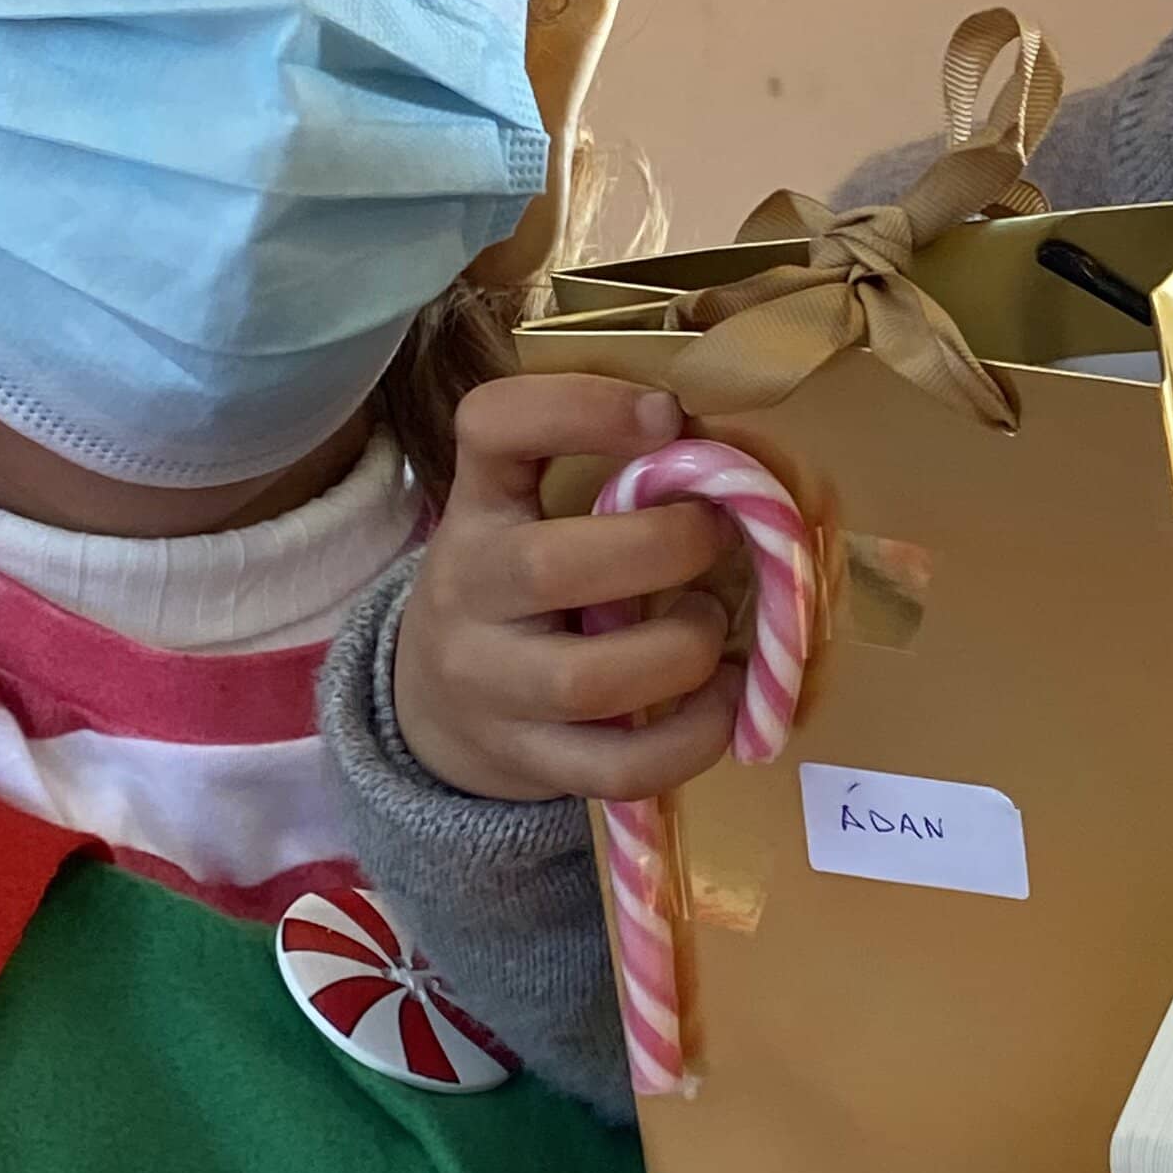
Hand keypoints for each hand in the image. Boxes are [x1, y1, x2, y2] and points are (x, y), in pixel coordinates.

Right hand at [392, 373, 743, 802]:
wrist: (436, 713)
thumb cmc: (520, 594)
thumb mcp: (528, 518)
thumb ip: (606, 479)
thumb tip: (737, 461)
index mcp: (475, 510)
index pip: (490, 429)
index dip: (579, 407)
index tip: (664, 415)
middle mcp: (467, 594)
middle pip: (549, 568)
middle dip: (663, 548)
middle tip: (714, 538)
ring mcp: (491, 689)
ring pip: (589, 680)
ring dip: (683, 649)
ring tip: (711, 625)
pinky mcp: (531, 762)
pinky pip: (619, 766)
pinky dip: (693, 737)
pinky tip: (724, 700)